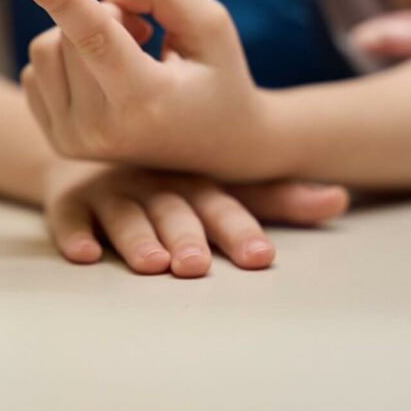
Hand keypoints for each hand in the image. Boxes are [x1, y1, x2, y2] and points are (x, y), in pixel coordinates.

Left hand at [17, 0, 269, 180]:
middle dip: (104, 17)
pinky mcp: (59, 142)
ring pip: (42, 49)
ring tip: (126, 56)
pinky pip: (34, 71)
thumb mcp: (212, 25)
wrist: (215, 146)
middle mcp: (103, 128)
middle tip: (144, 34)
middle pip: (67, 34)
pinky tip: (103, 78)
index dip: (63, 0)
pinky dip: (64, 60)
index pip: (97, 41)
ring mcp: (75, 141)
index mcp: (147, 100)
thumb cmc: (216, 78)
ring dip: (80, 36)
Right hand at [43, 159, 348, 277]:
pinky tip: (85, 254)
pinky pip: (69, 217)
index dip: (240, 229)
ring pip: (125, 214)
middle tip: (196, 265)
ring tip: (152, 264)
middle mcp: (155, 182)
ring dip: (137, 238)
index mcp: (194, 178)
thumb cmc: (171, 177)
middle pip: (174, 210)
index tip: (260, 259)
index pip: (222, 203)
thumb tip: (340, 199)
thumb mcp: (221, 182)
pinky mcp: (71, 201)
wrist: (98, 145)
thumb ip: (276, 197)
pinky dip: (75, 235)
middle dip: (186, 237)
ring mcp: (111, 190)